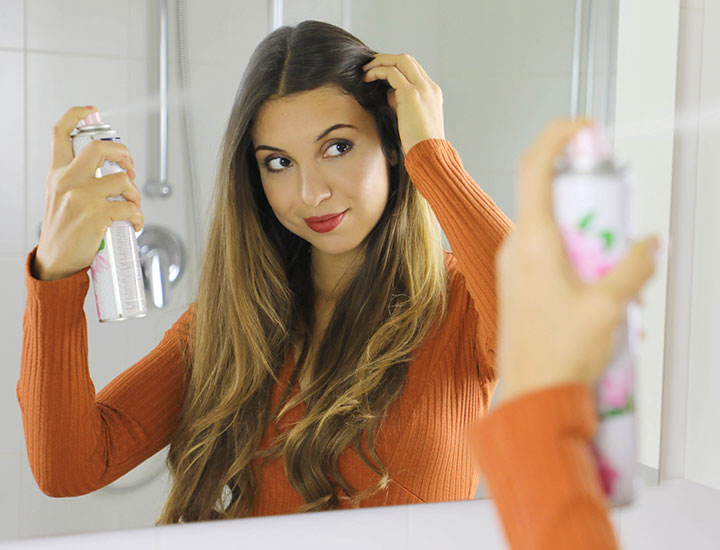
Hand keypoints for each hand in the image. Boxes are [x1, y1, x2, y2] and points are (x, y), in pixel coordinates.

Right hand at [34, 106, 143, 280]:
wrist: (55, 260)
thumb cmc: (63, 230)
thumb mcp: (60, 197)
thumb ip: (78, 181)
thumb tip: (111, 172)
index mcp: (57, 173)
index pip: (60, 134)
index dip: (76, 116)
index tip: (92, 111)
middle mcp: (67, 180)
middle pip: (99, 148)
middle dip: (123, 153)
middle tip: (130, 167)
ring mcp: (81, 196)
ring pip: (122, 179)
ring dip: (135, 193)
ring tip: (133, 205)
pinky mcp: (96, 214)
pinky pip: (129, 207)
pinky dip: (138, 216)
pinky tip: (134, 223)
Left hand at [362, 53, 444, 154]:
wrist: (430, 155)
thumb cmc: (419, 144)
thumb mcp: (410, 119)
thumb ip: (401, 104)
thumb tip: (387, 94)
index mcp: (432, 94)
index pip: (413, 70)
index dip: (395, 67)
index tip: (379, 73)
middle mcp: (429, 87)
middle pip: (407, 60)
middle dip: (386, 59)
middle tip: (369, 66)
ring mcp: (422, 89)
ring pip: (400, 61)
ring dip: (380, 62)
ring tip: (365, 70)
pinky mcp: (411, 94)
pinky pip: (392, 73)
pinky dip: (377, 72)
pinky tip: (367, 79)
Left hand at [496, 118, 658, 403]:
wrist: (531, 397)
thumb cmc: (559, 357)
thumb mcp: (609, 307)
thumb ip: (632, 267)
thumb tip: (649, 242)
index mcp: (533, 242)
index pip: (534, 168)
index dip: (557, 137)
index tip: (585, 127)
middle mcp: (517, 246)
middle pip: (548, 193)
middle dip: (586, 193)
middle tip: (617, 212)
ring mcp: (515, 264)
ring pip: (551, 224)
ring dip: (586, 229)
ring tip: (612, 264)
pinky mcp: (520, 281)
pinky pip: (548, 249)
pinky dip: (576, 250)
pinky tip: (598, 283)